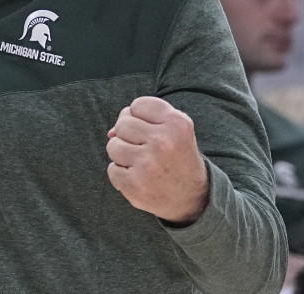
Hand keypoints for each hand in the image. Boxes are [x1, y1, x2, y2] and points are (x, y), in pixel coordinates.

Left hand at [106, 96, 208, 224]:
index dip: (139, 117)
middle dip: (128, 135)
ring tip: (141, 163)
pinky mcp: (135, 183)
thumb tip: (110, 133)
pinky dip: (120, 174)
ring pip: (113, 145)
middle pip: (122, 124)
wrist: (193, 198)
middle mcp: (163, 141)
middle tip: (146, 149)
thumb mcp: (174, 130)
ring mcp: (148, 163)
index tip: (151, 131)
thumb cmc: (177, 157)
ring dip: (122, 155)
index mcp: (176, 123)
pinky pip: (111, 169)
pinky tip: (138, 178)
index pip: (138, 105)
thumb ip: (143, 120)